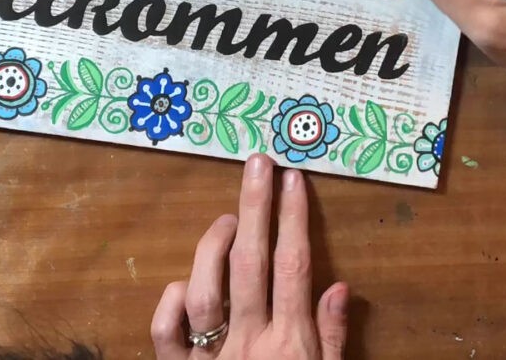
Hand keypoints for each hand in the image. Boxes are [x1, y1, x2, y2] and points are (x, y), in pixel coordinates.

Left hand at [152, 155, 348, 359]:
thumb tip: (339, 286)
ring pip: (203, 293)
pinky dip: (171, 300)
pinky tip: (185, 283)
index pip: (293, 267)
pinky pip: (166, 329)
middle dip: (254, 208)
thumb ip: (332, 337)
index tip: (292, 180)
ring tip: (227, 220)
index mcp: (290, 344)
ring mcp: (210, 358)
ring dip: (213, 248)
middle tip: (257, 165)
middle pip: (249, 264)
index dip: (292, 218)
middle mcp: (248, 343)